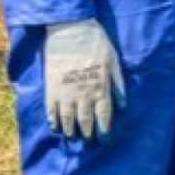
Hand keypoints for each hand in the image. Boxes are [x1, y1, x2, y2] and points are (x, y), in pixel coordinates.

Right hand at [44, 19, 125, 138]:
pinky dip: (53, 121)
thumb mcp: (114, 62)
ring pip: (68, 119)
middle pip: (86, 121)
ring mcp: (66, 93)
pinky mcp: (51, 88)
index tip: (106, 139)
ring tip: (74, 137)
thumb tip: (124, 106)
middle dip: (89, 133)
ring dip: (71, 130)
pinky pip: (51, 110)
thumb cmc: (97, 45)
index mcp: (101, 87)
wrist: (71, 32)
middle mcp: (83, 94)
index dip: (105, 130)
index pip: (104, 115)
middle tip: (90, 141)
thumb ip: (118, 85)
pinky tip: (56, 127)